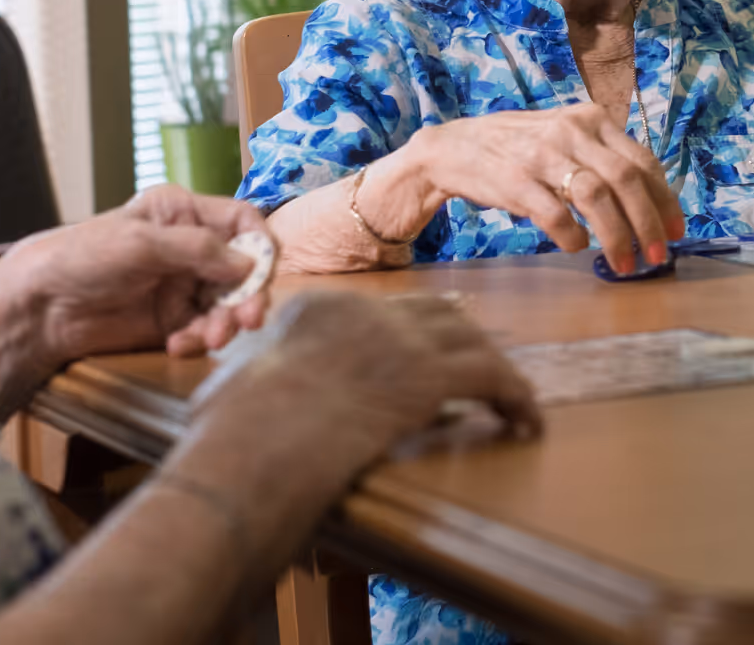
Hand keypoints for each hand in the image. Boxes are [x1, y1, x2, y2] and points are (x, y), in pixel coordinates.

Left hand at [0, 186, 270, 363]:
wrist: (38, 308)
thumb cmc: (82, 258)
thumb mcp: (141, 243)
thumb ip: (197, 249)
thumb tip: (249, 263)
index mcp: (182, 213)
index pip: (241, 221)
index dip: (260, 244)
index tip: (264, 271)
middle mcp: (190, 247)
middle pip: (242, 269)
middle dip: (247, 295)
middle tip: (248, 321)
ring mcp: (182, 285)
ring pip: (226, 304)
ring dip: (225, 323)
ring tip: (212, 340)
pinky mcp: (171, 320)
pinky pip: (202, 330)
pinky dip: (198, 340)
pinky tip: (179, 346)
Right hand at [192, 292, 540, 472]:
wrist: (252, 446)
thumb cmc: (229, 432)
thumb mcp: (233, 385)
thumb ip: (248, 375)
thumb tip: (226, 391)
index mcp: (321, 308)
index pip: (385, 310)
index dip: (413, 332)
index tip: (427, 350)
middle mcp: (368, 312)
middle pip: (437, 315)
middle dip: (462, 340)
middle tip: (480, 365)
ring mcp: (401, 340)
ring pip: (472, 340)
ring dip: (496, 369)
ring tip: (512, 398)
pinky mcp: (429, 376)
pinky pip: (493, 378)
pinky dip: (517, 398)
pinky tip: (527, 423)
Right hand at [386, 104, 684, 274]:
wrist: (454, 148)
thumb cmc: (520, 149)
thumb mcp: (566, 140)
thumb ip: (604, 160)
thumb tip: (651, 204)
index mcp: (591, 119)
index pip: (642, 161)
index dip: (665, 200)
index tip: (676, 230)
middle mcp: (570, 131)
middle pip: (626, 180)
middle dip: (649, 223)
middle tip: (658, 256)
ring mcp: (542, 154)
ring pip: (596, 197)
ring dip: (617, 236)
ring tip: (625, 264)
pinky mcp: (514, 179)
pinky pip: (555, 213)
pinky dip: (572, 235)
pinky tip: (577, 246)